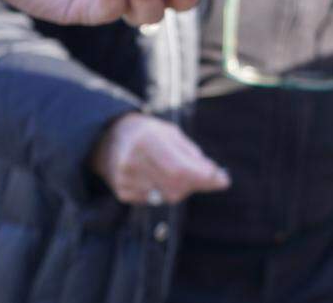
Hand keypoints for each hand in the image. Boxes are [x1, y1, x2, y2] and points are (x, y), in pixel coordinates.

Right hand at [90, 112, 230, 204]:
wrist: (109, 139)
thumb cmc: (149, 134)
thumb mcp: (171, 134)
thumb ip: (192, 154)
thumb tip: (216, 175)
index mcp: (146, 141)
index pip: (179, 168)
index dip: (203, 177)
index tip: (223, 180)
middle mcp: (132, 162)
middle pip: (175, 185)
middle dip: (197, 183)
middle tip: (209, 176)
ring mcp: (125, 180)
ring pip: (168, 196)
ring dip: (182, 187)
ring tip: (177, 170)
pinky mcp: (123, 193)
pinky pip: (156, 200)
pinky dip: (166, 191)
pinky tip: (159, 176)